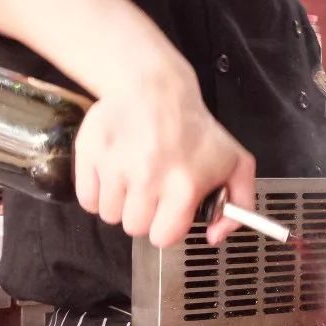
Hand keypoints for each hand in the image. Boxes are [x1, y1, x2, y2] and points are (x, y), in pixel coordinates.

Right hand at [73, 74, 255, 246]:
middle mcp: (148, 178)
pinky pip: (87, 199)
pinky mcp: (90, 153)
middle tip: (151, 189)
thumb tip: (215, 237)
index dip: (166, 227)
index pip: (163, 237)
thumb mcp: (235, 163)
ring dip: (120, 202)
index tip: (168, 212)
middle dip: (143, 213)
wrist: (156, 88)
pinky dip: (97, 192)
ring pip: (109, 216)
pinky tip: (114, 172)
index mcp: (185, 186)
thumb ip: (239, 206)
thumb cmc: (196, 129)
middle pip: (134, 228)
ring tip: (134, 177)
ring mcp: (116, 165)